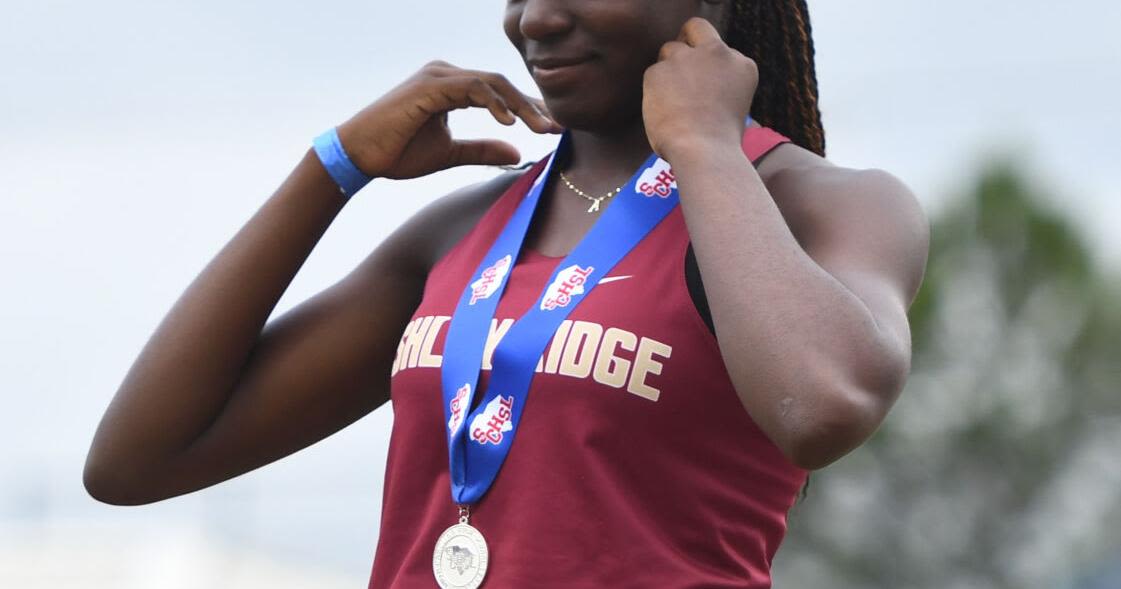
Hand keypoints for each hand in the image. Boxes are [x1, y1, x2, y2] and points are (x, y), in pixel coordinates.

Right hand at [335, 61, 563, 179]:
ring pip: (491, 83)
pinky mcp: (429, 86)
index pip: (500, 91)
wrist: (359, 156)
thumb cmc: (397, 153)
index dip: (528, 108)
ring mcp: (437, 76)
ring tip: (541, 127)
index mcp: (452, 87)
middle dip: (532, 105)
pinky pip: (470, 88)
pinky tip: (509, 123)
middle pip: (501, 83)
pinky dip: (493, 103)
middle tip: (558, 127)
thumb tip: (518, 152)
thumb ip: (483, 150)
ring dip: (520, 105)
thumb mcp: (450, 154)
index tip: (553, 128)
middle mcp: (446, 74)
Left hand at [642, 17, 757, 160]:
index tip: (701, 75)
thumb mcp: (735, 106)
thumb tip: (699, 85)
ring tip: (670, 100)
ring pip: (670, 51)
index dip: (708, 61)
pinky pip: (653, 74)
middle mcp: (717, 53)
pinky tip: (662, 112)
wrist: (703, 151)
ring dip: (668, 70)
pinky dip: (654, 90)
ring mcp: (686, 58)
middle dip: (686, 40)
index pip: (720, 49)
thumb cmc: (720, 142)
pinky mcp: (658, 70)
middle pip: (695, 28)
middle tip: (677, 63)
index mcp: (742, 64)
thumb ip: (720, 85)